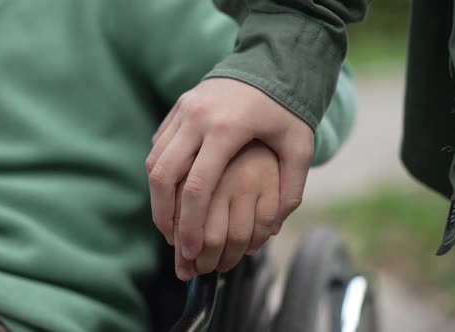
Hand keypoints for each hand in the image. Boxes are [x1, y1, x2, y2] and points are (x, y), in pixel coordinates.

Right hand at [146, 78, 313, 262]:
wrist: (269, 61)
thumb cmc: (287, 107)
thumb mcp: (299, 146)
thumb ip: (290, 188)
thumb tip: (271, 229)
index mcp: (227, 129)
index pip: (198, 186)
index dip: (191, 224)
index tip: (190, 250)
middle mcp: (198, 118)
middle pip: (164, 176)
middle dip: (163, 215)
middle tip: (172, 242)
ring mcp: (184, 110)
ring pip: (155, 161)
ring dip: (157, 196)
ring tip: (168, 222)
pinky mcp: (178, 107)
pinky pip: (158, 146)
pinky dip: (159, 173)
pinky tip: (171, 192)